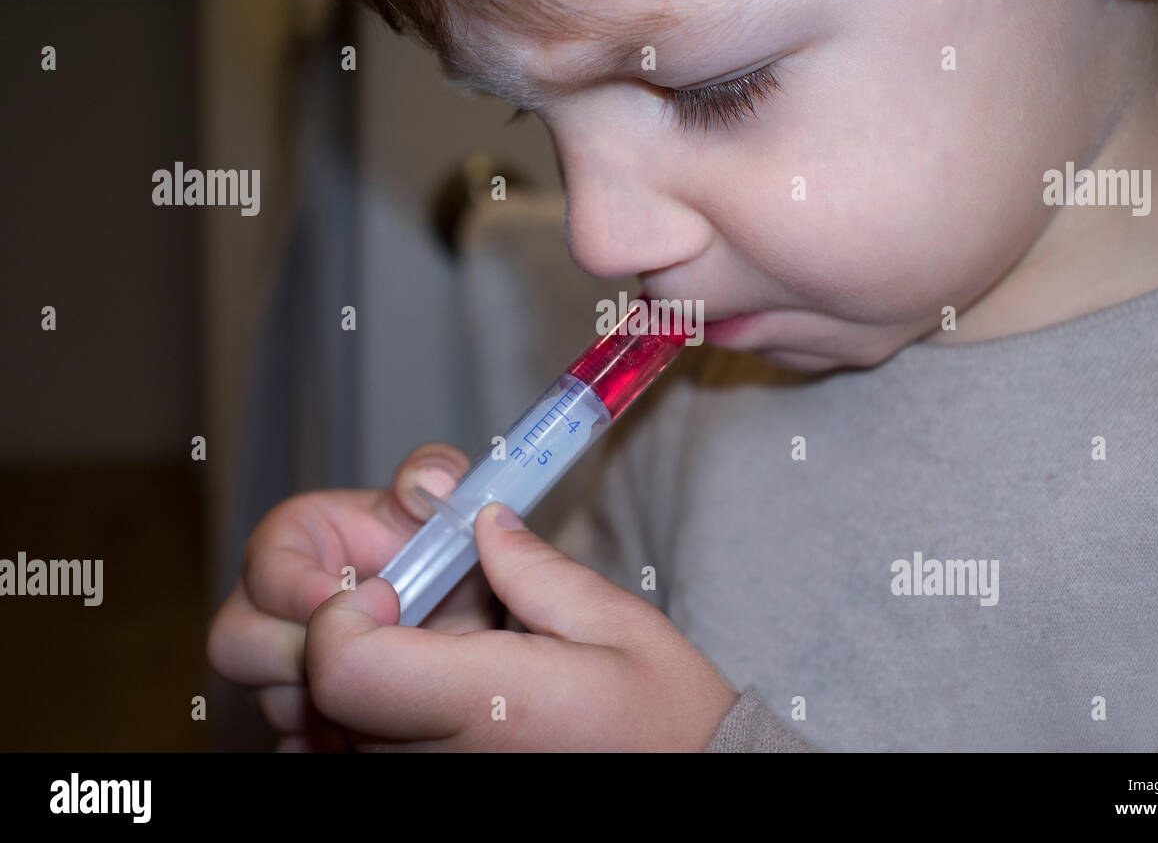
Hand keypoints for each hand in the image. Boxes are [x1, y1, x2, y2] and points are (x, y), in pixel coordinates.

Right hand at [206, 443, 502, 751]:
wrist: (463, 616)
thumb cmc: (443, 552)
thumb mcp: (444, 508)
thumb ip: (435, 477)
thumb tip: (430, 481)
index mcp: (295, 542)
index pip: (265, 565)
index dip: (299, 587)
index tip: (344, 599)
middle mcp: (272, 605)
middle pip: (234, 640)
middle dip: (294, 653)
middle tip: (365, 652)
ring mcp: (279, 663)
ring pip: (264, 697)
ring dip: (317, 701)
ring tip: (382, 690)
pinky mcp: (300, 711)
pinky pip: (288, 741)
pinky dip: (323, 741)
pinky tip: (370, 732)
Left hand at [302, 502, 740, 750]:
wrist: (684, 787)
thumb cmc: (660, 721)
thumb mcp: (617, 625)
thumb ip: (535, 568)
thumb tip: (479, 520)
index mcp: (484, 704)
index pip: (341, 665)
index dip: (342, 612)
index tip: (388, 585)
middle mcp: (433, 760)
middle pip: (316, 690)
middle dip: (330, 627)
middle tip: (387, 602)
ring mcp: (420, 785)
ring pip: (319, 725)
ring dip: (338, 674)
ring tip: (407, 647)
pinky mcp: (421, 794)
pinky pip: (342, 758)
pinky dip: (345, 723)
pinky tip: (401, 696)